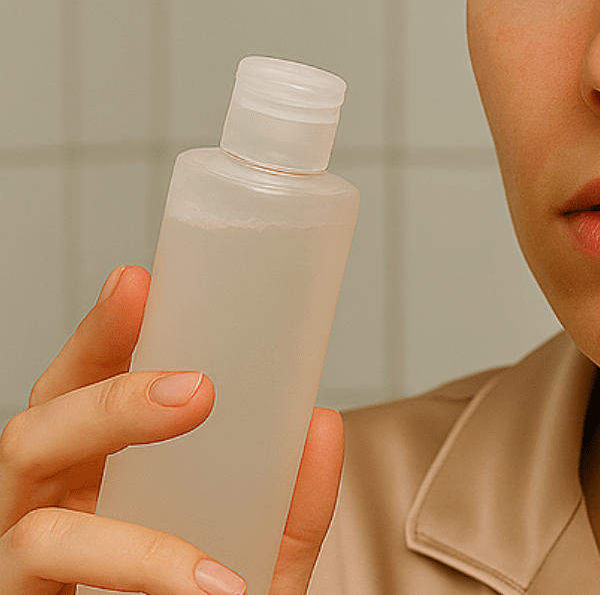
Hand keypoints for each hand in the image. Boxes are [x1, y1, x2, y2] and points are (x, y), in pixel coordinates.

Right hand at [0, 266, 344, 594]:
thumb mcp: (250, 559)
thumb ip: (286, 504)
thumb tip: (322, 422)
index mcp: (84, 481)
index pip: (75, 392)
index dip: (98, 335)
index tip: (141, 281)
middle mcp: (37, 517)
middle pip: (32, 437)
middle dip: (106, 404)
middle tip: (194, 391)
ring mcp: (18, 577)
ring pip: (35, 538)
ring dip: (129, 546)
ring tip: (217, 579)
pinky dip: (137, 589)